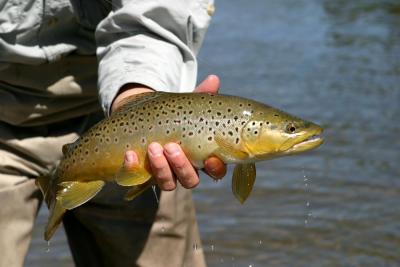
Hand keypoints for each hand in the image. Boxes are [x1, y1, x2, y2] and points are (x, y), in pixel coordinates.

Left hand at [111, 75, 226, 189]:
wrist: (136, 116)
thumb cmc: (170, 115)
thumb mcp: (185, 105)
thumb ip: (201, 95)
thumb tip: (213, 79)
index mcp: (200, 156)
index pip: (215, 170)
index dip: (215, 169)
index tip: (211, 159)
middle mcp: (183, 170)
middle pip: (190, 180)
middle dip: (182, 166)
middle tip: (171, 147)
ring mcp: (162, 174)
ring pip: (167, 183)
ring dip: (161, 168)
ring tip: (153, 147)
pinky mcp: (140, 174)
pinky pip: (137, 178)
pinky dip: (133, 168)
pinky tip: (130, 154)